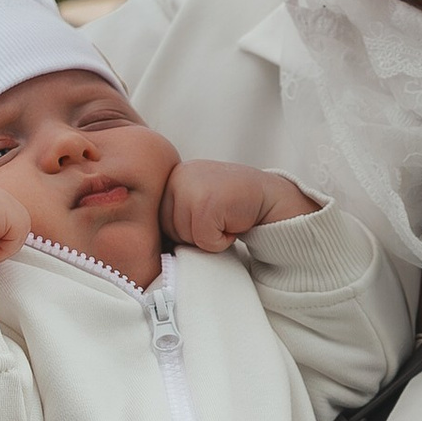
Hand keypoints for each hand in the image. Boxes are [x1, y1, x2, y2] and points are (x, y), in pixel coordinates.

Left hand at [163, 160, 318, 252]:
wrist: (270, 197)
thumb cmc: (233, 204)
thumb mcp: (196, 199)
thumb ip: (174, 210)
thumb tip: (151, 244)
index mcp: (172, 175)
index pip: (160, 221)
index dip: (187, 228)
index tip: (209, 214)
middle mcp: (178, 176)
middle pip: (169, 230)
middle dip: (196, 233)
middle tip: (220, 217)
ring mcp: (191, 187)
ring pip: (186, 237)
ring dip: (210, 237)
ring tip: (226, 217)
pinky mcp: (207, 203)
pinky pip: (205, 241)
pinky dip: (222, 241)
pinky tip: (234, 222)